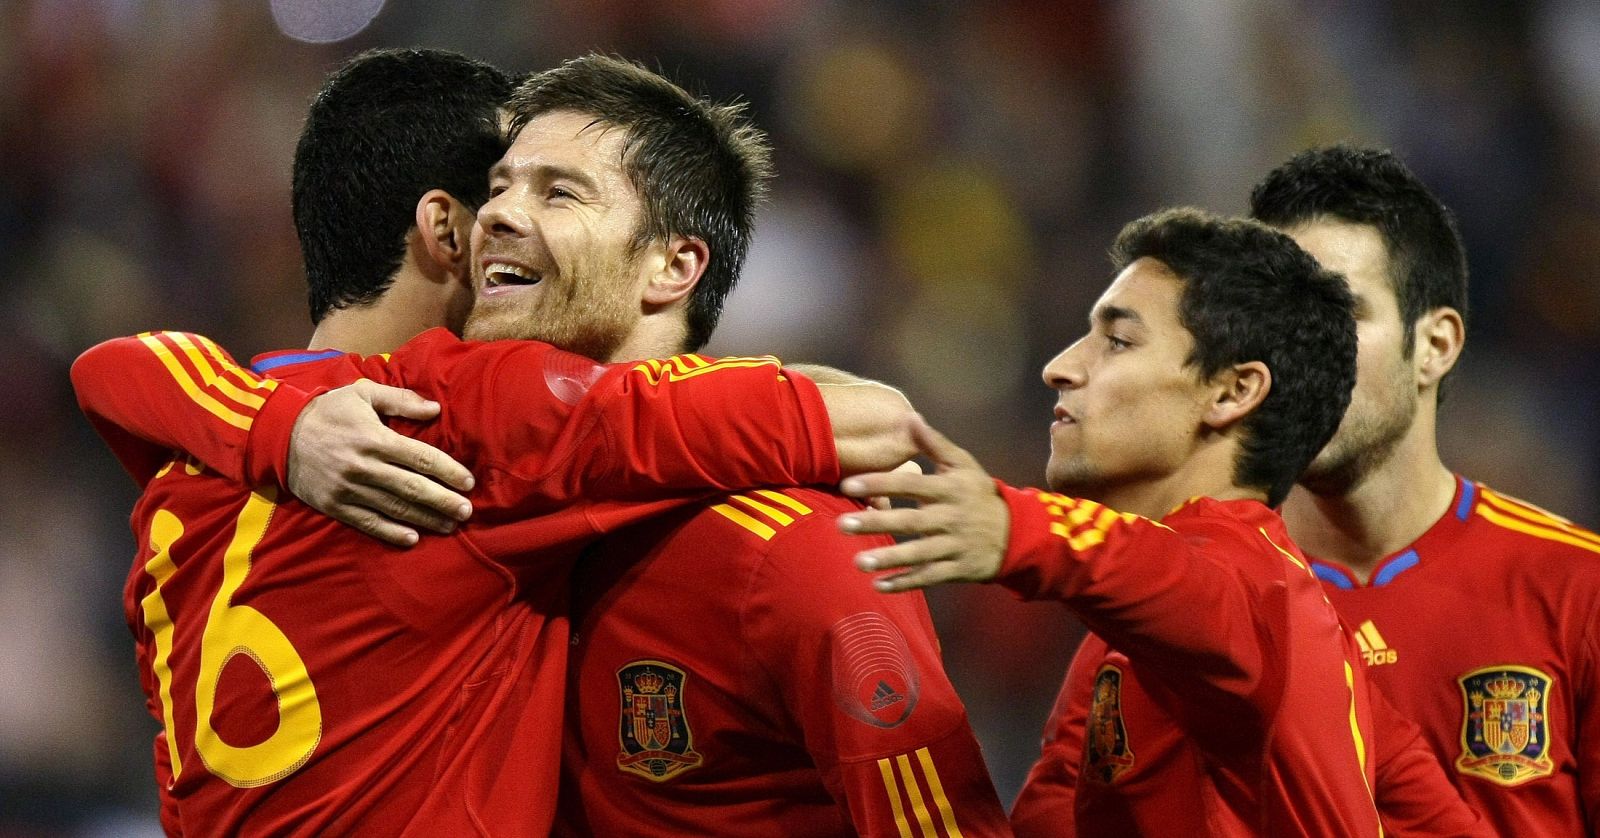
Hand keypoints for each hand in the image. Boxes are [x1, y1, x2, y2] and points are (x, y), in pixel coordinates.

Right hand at [287, 380, 474, 546]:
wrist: (279, 434)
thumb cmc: (328, 411)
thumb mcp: (362, 393)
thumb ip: (400, 400)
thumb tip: (435, 409)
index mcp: (375, 438)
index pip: (421, 458)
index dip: (448, 471)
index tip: (468, 482)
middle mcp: (365, 466)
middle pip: (413, 488)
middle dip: (444, 501)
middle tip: (467, 511)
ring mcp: (349, 489)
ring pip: (395, 508)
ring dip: (425, 519)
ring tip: (450, 525)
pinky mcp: (335, 505)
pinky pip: (368, 522)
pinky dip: (391, 532)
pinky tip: (412, 539)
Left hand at [836, 418, 1009, 591]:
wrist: (1018, 533)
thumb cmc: (980, 494)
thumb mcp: (964, 465)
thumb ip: (935, 444)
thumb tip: (910, 417)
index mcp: (950, 489)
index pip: (910, 484)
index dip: (880, 483)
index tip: (847, 485)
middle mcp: (951, 517)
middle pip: (910, 521)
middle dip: (876, 523)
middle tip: (841, 525)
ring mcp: (955, 545)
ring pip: (919, 553)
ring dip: (889, 558)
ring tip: (858, 561)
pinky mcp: (958, 569)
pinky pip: (930, 577)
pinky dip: (906, 582)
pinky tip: (879, 585)